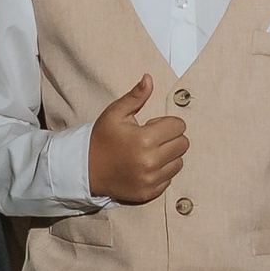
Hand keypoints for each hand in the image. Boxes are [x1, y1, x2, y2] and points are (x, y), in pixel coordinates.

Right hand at [89, 73, 188, 203]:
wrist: (86, 169)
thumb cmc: (102, 138)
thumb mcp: (116, 113)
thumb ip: (136, 96)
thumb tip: (149, 78)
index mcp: (145, 139)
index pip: (179, 126)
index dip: (167, 123)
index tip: (152, 125)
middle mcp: (150, 161)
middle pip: (183, 144)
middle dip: (171, 138)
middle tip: (152, 138)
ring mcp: (150, 179)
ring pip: (179, 163)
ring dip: (168, 156)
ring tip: (149, 152)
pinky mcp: (149, 192)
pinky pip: (169, 179)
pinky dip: (162, 172)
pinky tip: (145, 166)